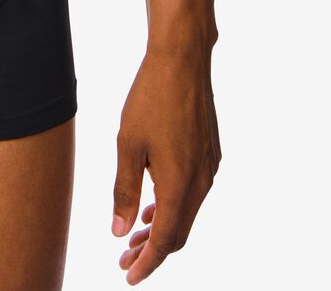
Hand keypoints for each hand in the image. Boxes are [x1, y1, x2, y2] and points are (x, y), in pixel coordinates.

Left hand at [111, 44, 220, 283]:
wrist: (183, 60)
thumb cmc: (151, 98)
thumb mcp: (127, 145)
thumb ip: (125, 191)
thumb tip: (120, 231)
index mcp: (180, 184)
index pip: (166, 241)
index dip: (147, 263)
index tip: (128, 275)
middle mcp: (201, 182)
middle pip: (179, 233)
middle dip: (153, 250)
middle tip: (125, 258)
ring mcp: (210, 168)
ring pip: (187, 213)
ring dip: (163, 228)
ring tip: (135, 234)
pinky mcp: (211, 153)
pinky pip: (193, 193)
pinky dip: (174, 206)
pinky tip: (154, 202)